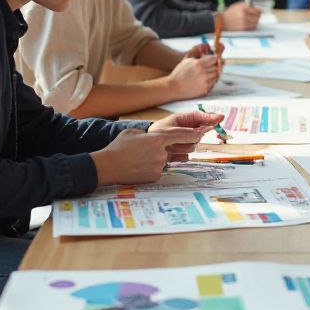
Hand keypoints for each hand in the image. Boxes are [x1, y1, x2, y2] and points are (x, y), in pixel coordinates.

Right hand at [92, 111, 222, 184]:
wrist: (107, 166)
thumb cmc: (118, 147)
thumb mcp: (133, 132)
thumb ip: (148, 134)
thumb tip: (152, 138)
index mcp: (157, 138)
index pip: (180, 135)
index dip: (192, 134)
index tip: (201, 133)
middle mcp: (161, 152)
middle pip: (169, 150)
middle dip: (160, 150)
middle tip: (144, 153)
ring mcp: (159, 166)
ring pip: (162, 161)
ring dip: (153, 160)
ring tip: (135, 160)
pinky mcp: (155, 177)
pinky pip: (157, 170)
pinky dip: (149, 169)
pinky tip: (136, 168)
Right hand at [167, 54, 219, 98]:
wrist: (174, 87)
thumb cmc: (179, 73)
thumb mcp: (187, 60)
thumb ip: (197, 54)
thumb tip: (205, 48)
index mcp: (199, 64)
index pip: (215, 59)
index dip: (216, 58)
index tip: (215, 59)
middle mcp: (203, 73)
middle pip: (217, 67)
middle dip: (216, 66)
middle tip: (213, 67)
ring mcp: (205, 82)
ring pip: (217, 76)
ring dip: (214, 74)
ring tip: (208, 74)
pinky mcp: (205, 89)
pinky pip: (213, 84)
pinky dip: (211, 82)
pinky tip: (205, 80)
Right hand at [221, 1, 259, 29]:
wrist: (222, 21)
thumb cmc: (230, 13)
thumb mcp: (238, 6)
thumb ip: (247, 6)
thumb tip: (255, 7)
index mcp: (244, 8)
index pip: (257, 10)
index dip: (259, 11)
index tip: (259, 12)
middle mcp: (244, 15)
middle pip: (258, 17)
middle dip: (257, 17)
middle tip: (256, 16)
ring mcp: (244, 22)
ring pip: (256, 23)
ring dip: (255, 22)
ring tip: (251, 20)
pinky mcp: (243, 28)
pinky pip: (252, 27)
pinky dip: (251, 26)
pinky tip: (248, 24)